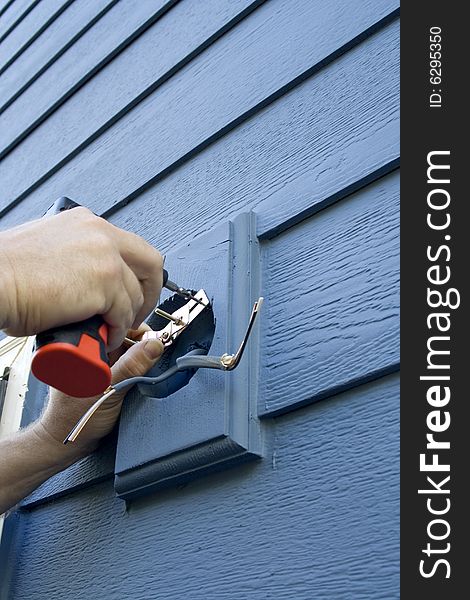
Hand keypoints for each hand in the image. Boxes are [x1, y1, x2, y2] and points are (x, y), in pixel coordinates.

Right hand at [0, 207, 162, 349]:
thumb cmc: (7, 271)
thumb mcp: (48, 247)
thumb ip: (74, 255)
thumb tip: (85, 275)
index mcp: (87, 223)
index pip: (130, 247)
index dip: (137, 274)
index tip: (133, 290)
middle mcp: (101, 235)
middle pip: (149, 264)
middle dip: (149, 293)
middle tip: (137, 313)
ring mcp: (106, 258)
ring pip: (136, 295)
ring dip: (127, 318)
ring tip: (112, 331)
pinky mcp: (105, 284)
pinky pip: (123, 315)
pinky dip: (117, 331)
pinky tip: (105, 338)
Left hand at [33, 325, 163, 458]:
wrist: (68, 442)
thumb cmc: (74, 418)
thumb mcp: (108, 390)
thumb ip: (132, 367)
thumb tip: (154, 345)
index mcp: (85, 346)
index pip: (118, 326)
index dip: (139, 332)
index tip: (154, 342)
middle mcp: (92, 351)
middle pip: (126, 337)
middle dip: (143, 346)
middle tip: (153, 358)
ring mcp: (100, 362)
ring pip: (129, 350)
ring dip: (141, 358)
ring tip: (147, 370)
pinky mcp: (107, 373)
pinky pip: (128, 363)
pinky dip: (138, 368)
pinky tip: (140, 377)